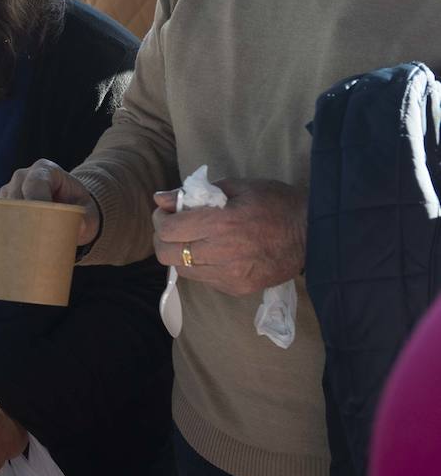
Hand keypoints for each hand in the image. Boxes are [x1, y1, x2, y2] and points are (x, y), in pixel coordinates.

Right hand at [0, 158, 100, 246]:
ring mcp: (10, 189)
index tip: (44, 224)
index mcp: (45, 170)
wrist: (67, 206)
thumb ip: (88, 220)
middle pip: (15, 195)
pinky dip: (5, 230)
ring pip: (3, 207)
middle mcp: (23, 176)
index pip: (35, 184)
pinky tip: (13, 246)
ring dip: (12, 226)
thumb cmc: (77, 206)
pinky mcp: (2, 204)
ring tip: (24, 246)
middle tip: (33, 242)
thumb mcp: (88, 211)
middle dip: (23, 218)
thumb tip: (79, 229)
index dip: (37, 203)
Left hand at [151, 178, 305, 296]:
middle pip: (167, 254)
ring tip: (192, 239)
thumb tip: (160, 198)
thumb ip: (194, 193)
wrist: (315, 235)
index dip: (160, 220)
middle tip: (173, 227)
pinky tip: (211, 252)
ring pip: (182, 270)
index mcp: (221, 224)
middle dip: (163, 238)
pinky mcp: (237, 289)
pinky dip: (198, 265)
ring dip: (179, 253)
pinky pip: (202, 279)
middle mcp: (222, 254)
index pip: (169, 230)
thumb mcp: (237, 186)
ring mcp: (230, 276)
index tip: (167, 212)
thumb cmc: (276, 203)